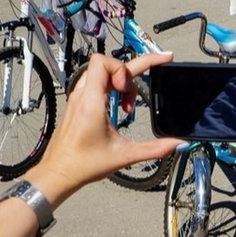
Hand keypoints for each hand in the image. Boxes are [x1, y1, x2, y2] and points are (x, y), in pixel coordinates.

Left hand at [29, 53, 179, 203]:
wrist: (59, 173)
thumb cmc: (82, 164)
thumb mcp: (124, 156)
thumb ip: (154, 149)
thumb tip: (176, 144)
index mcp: (91, 102)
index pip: (104, 63)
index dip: (126, 66)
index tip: (141, 75)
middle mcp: (82, 96)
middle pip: (108, 65)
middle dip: (130, 73)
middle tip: (147, 81)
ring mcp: (78, 99)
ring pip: (102, 73)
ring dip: (120, 82)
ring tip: (128, 104)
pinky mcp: (77, 104)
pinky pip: (96, 84)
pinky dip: (111, 88)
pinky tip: (119, 107)